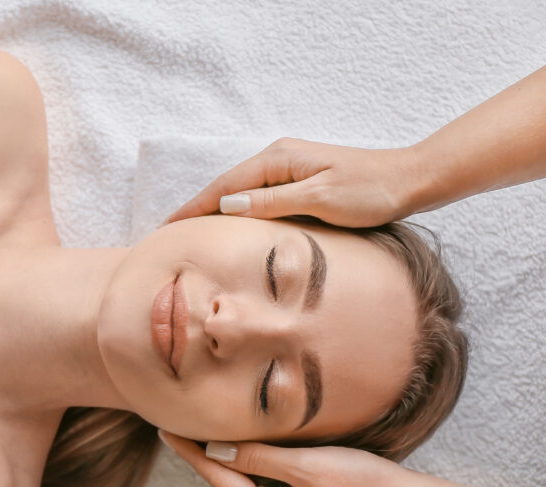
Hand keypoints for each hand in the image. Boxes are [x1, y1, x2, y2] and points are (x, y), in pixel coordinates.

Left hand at [157, 431, 408, 486]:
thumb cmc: (358, 481)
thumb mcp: (303, 465)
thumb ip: (256, 457)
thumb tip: (214, 449)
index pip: (219, 476)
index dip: (191, 452)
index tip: (165, 431)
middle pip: (227, 480)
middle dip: (202, 453)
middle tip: (174, 425)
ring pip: (244, 479)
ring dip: (224, 455)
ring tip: (196, 429)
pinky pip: (262, 479)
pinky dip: (248, 459)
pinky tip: (236, 443)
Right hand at [165, 138, 425, 227]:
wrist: (410, 181)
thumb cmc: (370, 191)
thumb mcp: (319, 199)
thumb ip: (272, 202)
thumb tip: (227, 206)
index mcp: (278, 159)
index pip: (222, 188)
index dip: (193, 209)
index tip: (167, 228)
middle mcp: (278, 159)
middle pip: (225, 189)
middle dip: (196, 210)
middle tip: (169, 236)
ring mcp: (288, 170)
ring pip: (240, 194)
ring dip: (214, 213)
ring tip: (190, 235)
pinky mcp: (299, 182)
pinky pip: (256, 199)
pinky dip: (237, 213)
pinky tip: (230, 228)